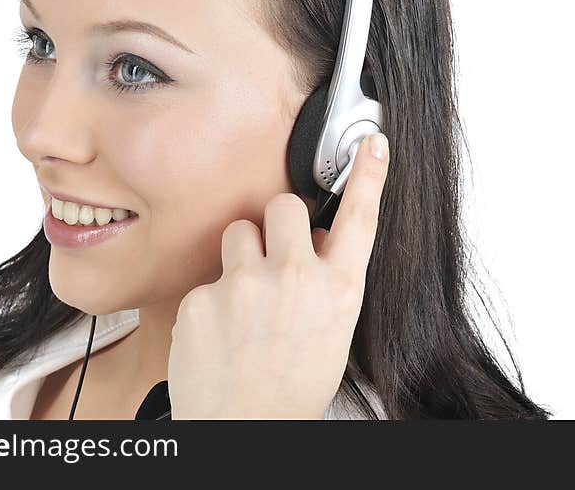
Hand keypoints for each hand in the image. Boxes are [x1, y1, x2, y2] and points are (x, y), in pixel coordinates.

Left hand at [167, 132, 389, 418]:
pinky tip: (220, 332)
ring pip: (238, 232)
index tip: (372, 144)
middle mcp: (294, 279)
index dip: (369, 177)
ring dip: (241, 255)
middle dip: (278, 221)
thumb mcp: (331, 330)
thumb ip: (325, 280)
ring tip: (244, 300)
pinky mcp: (202, 298)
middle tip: (274, 252)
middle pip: (283, 204)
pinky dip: (213, 299)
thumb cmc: (293, 385)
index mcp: (336, 290)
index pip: (359, 220)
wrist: (246, 430)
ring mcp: (244, 286)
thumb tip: (312, 238)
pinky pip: (208, 277)